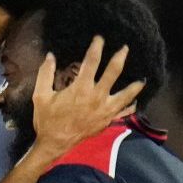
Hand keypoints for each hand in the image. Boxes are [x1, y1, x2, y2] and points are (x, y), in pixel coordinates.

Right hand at [27, 36, 145, 164]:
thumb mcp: (40, 95)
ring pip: (126, 95)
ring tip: (142, 80)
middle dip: (120, 58)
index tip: (99, 38)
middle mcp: (97, 97)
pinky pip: (123, 113)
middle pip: (114, 72)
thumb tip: (50, 56)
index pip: (92, 61)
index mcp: (81, 88)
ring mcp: (105, 110)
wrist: (55, 144)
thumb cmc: (48, 120)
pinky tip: (135, 102)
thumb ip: (45, 74)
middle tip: (125, 48)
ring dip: (134, 86)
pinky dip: (131, 107)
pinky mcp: (107, 121)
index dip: (96, 47)